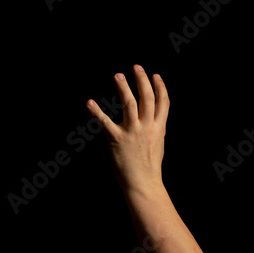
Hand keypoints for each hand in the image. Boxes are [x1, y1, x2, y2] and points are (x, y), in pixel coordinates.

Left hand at [87, 64, 169, 191]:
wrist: (143, 185)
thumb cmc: (149, 168)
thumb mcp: (158, 145)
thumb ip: (156, 130)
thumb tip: (154, 119)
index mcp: (159, 128)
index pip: (163, 102)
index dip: (160, 87)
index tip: (155, 75)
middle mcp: (147, 127)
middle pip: (147, 98)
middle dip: (142, 80)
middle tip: (136, 67)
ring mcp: (132, 132)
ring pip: (129, 104)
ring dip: (123, 88)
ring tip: (118, 76)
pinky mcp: (117, 139)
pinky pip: (105, 122)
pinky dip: (96, 111)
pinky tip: (90, 102)